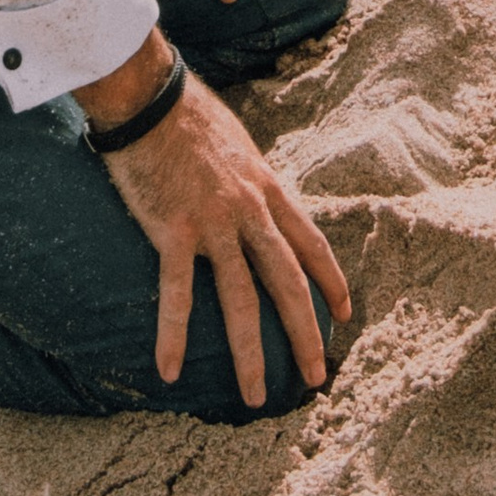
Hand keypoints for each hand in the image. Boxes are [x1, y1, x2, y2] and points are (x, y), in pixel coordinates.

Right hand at [101, 68, 352, 400]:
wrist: (150, 96)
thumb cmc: (188, 115)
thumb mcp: (238, 144)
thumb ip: (249, 179)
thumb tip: (256, 196)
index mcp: (267, 188)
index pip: (311, 244)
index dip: (332, 282)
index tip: (345, 315)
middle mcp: (250, 210)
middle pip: (288, 283)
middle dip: (306, 335)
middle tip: (318, 379)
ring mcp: (214, 223)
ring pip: (241, 300)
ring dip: (249, 354)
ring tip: (256, 398)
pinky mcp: (173, 230)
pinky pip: (176, 293)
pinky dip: (173, 335)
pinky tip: (170, 370)